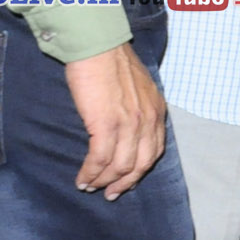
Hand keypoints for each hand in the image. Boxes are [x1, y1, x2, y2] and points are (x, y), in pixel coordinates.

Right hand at [65, 43, 163, 199]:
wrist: (98, 46)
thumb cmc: (111, 62)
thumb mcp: (137, 87)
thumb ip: (137, 108)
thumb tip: (126, 126)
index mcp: (157, 110)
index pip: (154, 151)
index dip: (139, 171)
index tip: (127, 182)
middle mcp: (148, 120)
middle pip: (140, 165)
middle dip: (124, 183)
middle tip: (110, 194)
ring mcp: (129, 124)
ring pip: (119, 166)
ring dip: (103, 181)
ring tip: (89, 187)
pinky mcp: (107, 124)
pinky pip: (100, 159)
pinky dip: (90, 173)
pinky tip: (82, 179)